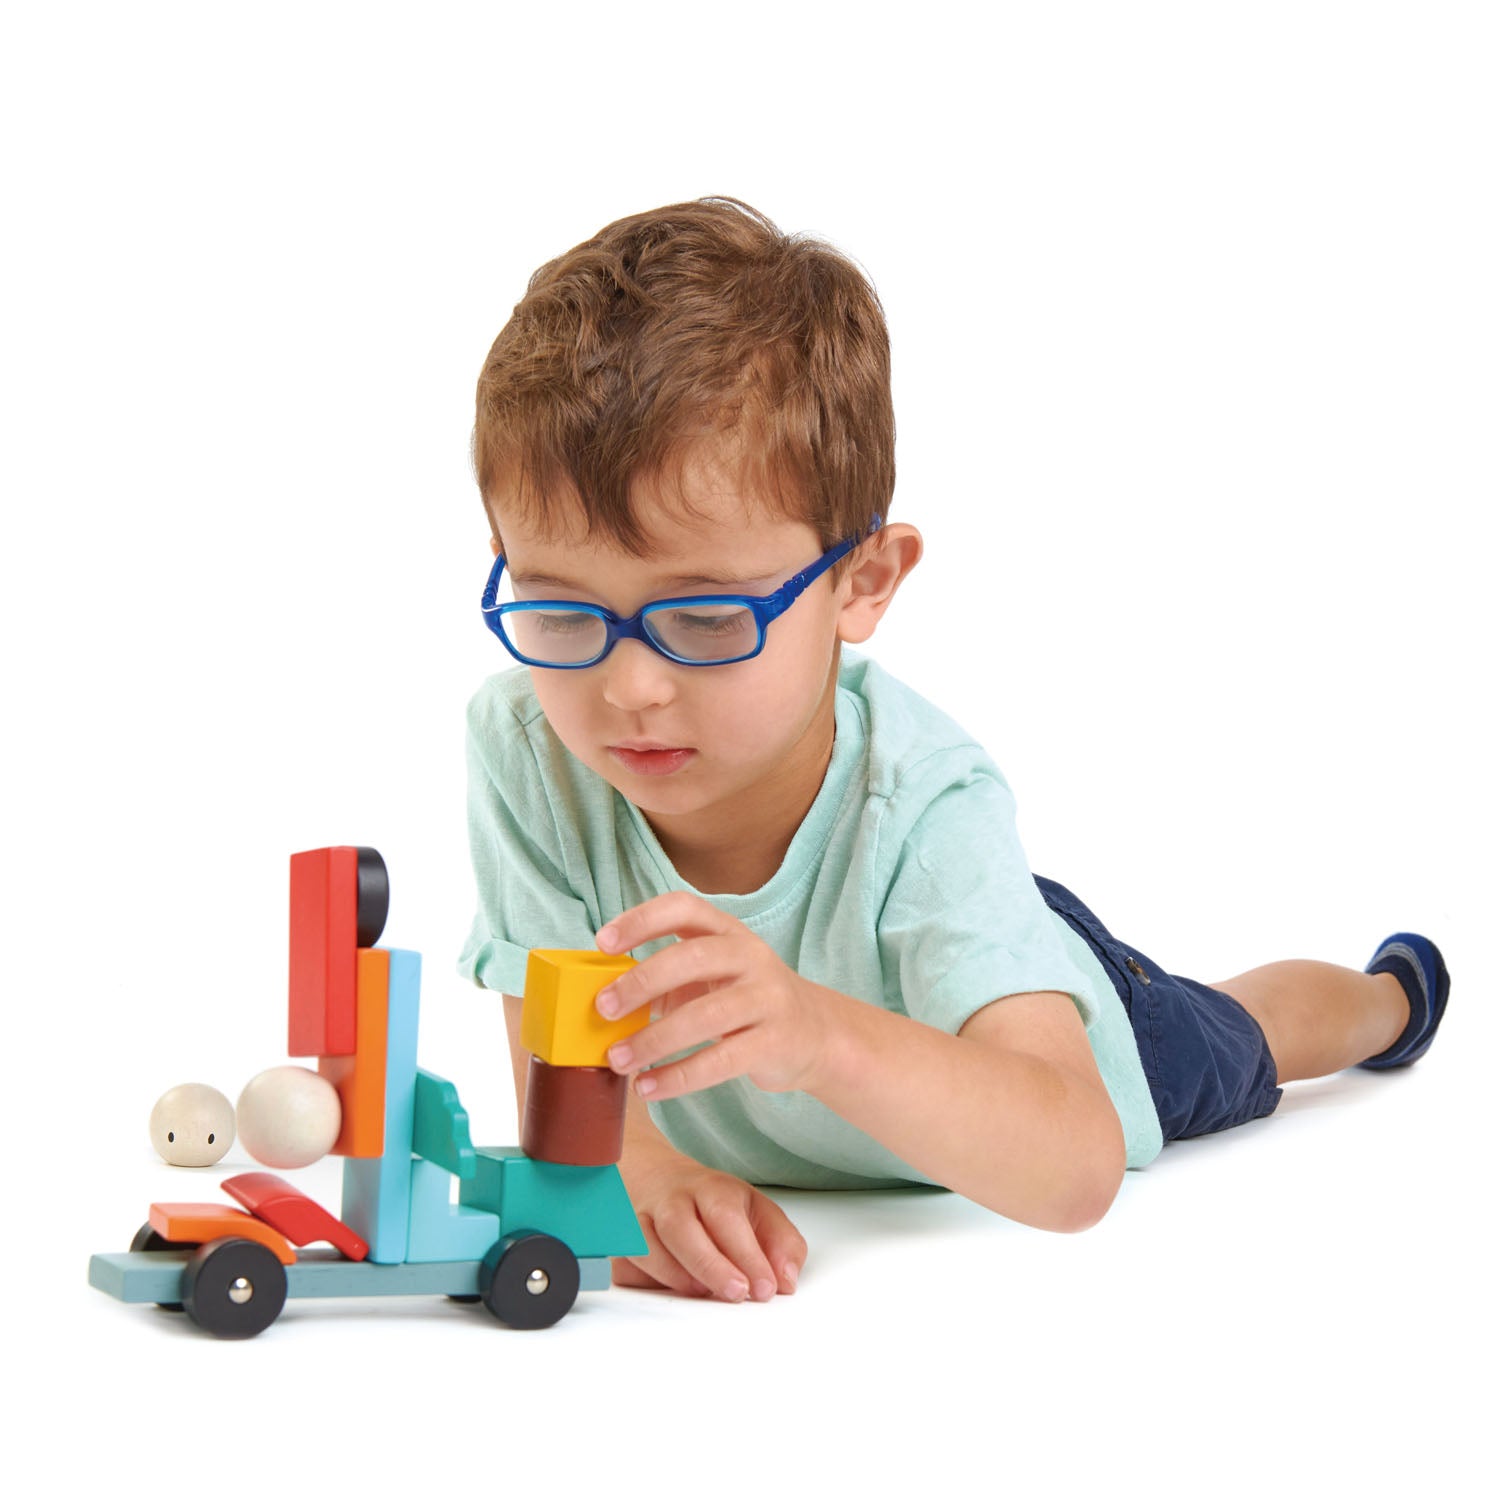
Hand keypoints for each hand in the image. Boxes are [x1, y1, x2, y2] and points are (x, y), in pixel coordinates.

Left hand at [594, 892, 838, 1099]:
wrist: (816, 1033)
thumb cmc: (745, 999)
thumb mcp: (713, 974)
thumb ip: (667, 977)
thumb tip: (603, 1000)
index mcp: (727, 931)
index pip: (683, 908)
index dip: (641, 920)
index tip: (602, 942)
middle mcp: (750, 956)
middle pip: (690, 957)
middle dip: (641, 981)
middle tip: (604, 1008)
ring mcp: (766, 998)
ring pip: (704, 1015)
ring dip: (654, 1040)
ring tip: (618, 1059)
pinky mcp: (774, 1042)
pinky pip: (719, 1061)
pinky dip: (678, 1077)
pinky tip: (648, 1087)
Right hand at [614, 1153, 805, 1302]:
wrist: (658, 1180)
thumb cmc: (714, 1204)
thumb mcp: (758, 1211)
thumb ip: (781, 1243)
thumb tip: (786, 1280)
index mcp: (711, 1188)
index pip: (726, 1216)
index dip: (746, 1254)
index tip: (765, 1287)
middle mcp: (672, 1201)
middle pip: (680, 1228)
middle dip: (710, 1266)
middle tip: (736, 1293)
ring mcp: (640, 1220)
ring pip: (646, 1247)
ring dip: (677, 1276)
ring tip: (704, 1292)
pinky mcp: (621, 1245)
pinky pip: (626, 1268)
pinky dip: (648, 1283)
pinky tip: (672, 1289)